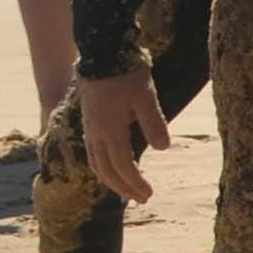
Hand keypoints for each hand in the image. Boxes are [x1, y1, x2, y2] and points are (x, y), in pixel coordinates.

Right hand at [76, 73, 169, 202]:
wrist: (101, 53)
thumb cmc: (127, 74)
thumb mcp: (146, 96)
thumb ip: (154, 122)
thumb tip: (163, 148)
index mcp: (110, 130)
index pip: (123, 166)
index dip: (135, 183)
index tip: (148, 194)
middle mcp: (95, 134)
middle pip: (107, 171)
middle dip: (123, 188)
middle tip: (142, 199)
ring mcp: (89, 128)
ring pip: (97, 164)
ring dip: (112, 180)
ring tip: (127, 190)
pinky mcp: (89, 122)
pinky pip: (93, 153)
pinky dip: (103, 167)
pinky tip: (113, 167)